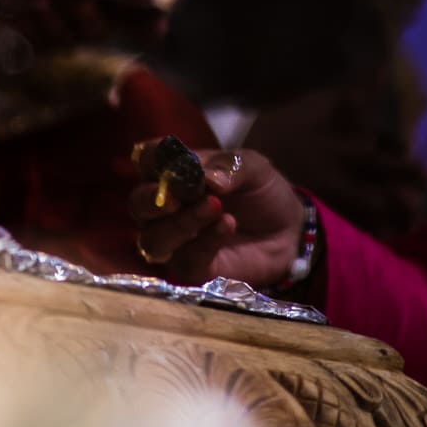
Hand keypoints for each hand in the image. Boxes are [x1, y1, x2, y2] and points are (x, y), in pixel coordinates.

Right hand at [129, 144, 304, 285]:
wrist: (288, 231)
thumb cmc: (261, 193)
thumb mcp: (254, 168)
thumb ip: (230, 167)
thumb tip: (208, 179)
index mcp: (172, 175)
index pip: (145, 161)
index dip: (150, 158)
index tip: (168, 159)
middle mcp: (163, 208)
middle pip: (137, 204)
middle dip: (152, 200)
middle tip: (176, 198)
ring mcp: (173, 241)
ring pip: (154, 239)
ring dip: (181, 223)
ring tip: (215, 208)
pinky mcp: (191, 268)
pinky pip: (185, 259)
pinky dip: (205, 241)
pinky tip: (228, 225)